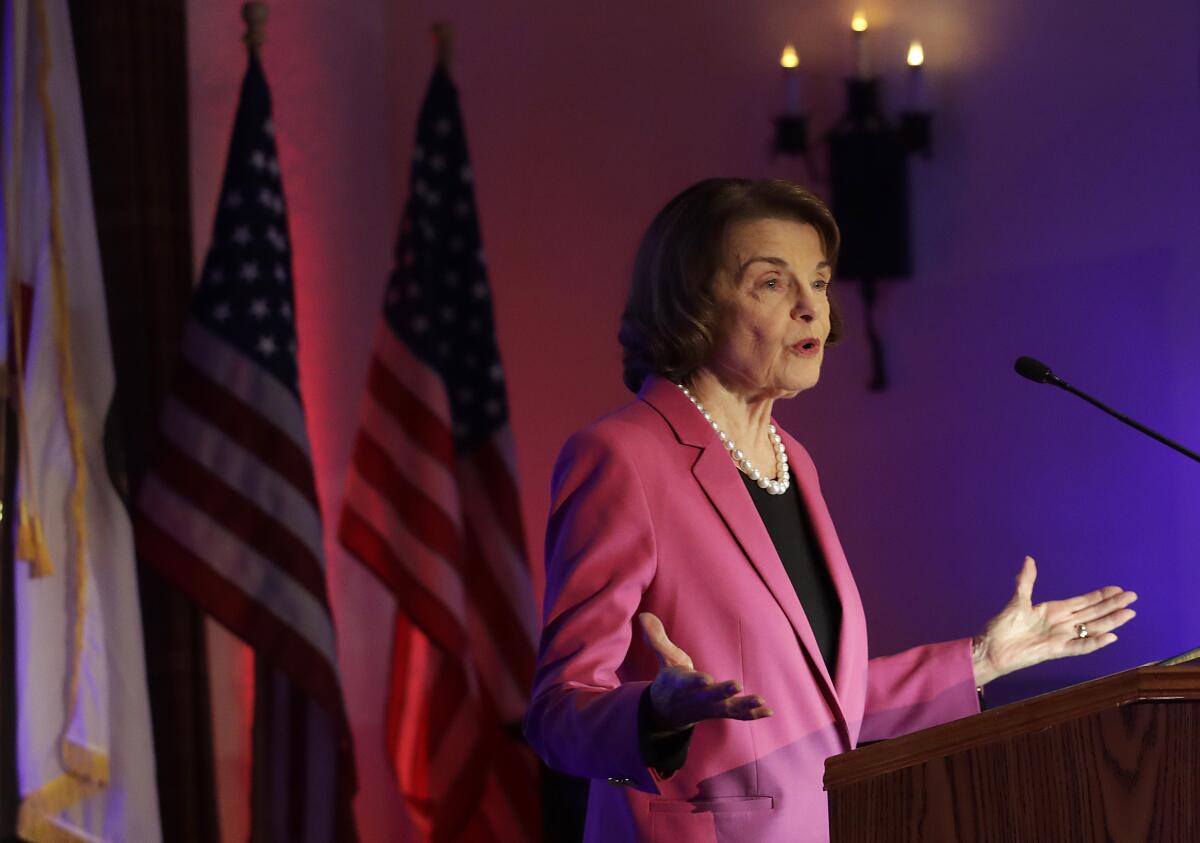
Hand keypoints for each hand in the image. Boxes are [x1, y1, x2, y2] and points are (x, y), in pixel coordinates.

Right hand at [638, 612, 772, 732]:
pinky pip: (737, 715)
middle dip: (722, 691)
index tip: (705, 680)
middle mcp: (697, 698)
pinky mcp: (720, 711)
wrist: (667, 712)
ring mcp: (710, 707)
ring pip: (728, 708)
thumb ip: (656, 638)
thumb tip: (643, 615)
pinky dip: (752, 714)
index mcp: (681, 684)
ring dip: (744, 705)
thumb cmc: (670, 679)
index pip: (688, 683)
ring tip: (760, 700)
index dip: (696, 682)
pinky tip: (768, 710)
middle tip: (736, 685)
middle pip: (710, 696)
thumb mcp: (664, 658)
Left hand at [972, 556, 1137, 686]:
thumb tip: (1029, 559)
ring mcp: (1061, 637)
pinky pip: (1079, 646)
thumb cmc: (1003, 626)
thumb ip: (1026, 581)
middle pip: (1093, 613)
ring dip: (1110, 622)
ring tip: (1129, 614)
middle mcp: (1062, 624)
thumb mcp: (1017, 600)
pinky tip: (1110, 636)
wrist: (992, 647)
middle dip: (1112, 605)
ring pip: (1092, 628)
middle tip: (1133, 597)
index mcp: (1054, 610)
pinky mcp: (1056, 651)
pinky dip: (1094, 642)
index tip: (1118, 589)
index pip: (1084, 602)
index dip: (1101, 596)